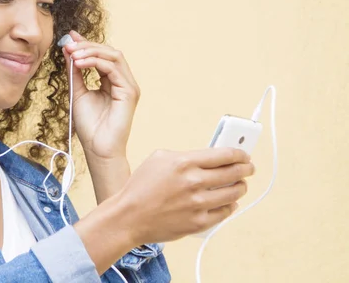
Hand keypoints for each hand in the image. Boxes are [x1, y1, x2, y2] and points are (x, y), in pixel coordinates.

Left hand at [62, 31, 139, 160]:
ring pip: (114, 56)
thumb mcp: (77, 92)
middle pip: (110, 52)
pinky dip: (95, 62)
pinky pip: (114, 69)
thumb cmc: (89, 126)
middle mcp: (124, 81)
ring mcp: (129, 86)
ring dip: (91, 52)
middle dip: (88, 46)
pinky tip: (79, 64)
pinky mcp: (129, 92)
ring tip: (73, 54)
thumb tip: (68, 50)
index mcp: (113, 81)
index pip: (102, 56)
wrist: (97, 149)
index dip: (87, 44)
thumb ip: (74, 72)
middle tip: (69, 45)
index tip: (69, 38)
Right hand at [74, 147, 253, 273]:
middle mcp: (194, 182)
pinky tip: (229, 202)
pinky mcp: (198, 222)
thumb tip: (208, 158)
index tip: (244, 155)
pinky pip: (225, 213)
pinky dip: (230, 206)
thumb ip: (185, 155)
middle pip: (234, 173)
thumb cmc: (140, 186)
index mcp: (184, 162)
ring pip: (233, 193)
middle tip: (248, 168)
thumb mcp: (158, 158)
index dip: (240, 154)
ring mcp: (198, 204)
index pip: (224, 155)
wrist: (129, 216)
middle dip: (246, 169)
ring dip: (241, 187)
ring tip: (240, 185)